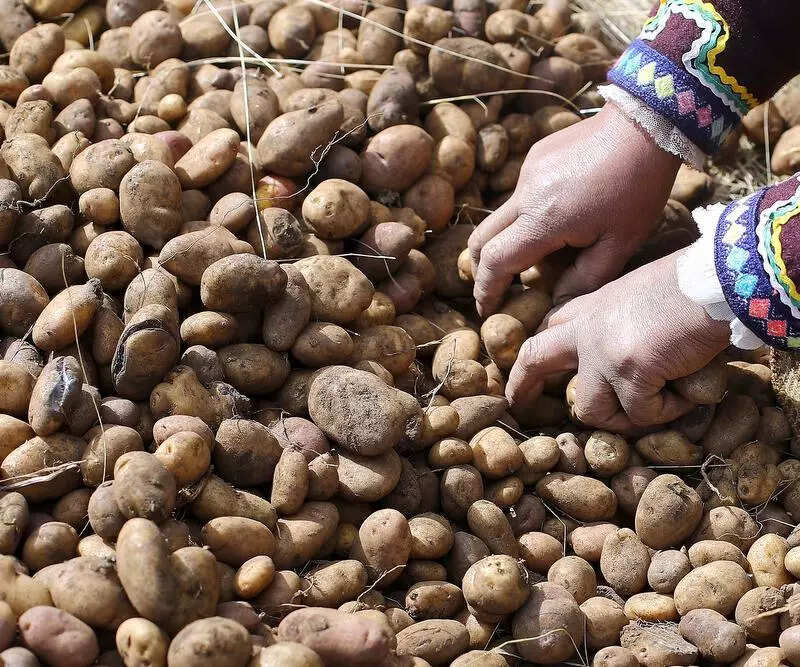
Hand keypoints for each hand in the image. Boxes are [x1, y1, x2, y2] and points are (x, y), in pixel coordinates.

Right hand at [468, 103, 680, 316]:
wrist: (646, 125)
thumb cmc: (638, 188)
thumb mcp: (620, 244)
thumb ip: (585, 279)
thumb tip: (558, 302)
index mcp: (543, 221)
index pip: (496, 262)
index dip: (485, 290)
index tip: (485, 309)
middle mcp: (525, 196)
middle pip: (481, 240)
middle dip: (481, 269)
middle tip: (493, 290)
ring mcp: (527, 173)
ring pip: (500, 218)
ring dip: (505, 242)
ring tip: (532, 258)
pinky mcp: (536, 158)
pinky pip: (519, 195)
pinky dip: (525, 216)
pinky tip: (557, 218)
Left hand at [506, 254, 729, 432]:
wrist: (718, 281)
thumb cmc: (690, 289)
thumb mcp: (636, 300)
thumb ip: (614, 328)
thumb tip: (617, 371)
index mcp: (588, 309)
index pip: (546, 333)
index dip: (531, 359)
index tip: (520, 378)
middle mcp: (585, 330)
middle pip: (535, 359)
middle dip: (521, 387)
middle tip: (516, 406)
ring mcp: (602, 351)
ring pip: (591, 409)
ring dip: (627, 416)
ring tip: (665, 398)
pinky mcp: (628, 372)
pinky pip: (642, 414)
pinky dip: (670, 409)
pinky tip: (689, 386)